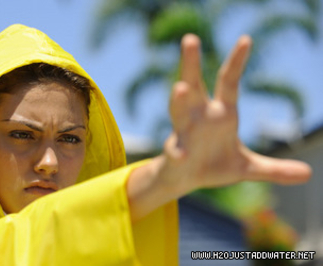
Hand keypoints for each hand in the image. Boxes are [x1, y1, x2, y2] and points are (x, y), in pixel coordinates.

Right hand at [160, 34, 311, 196]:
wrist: (186, 178)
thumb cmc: (216, 165)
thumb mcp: (248, 168)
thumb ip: (274, 169)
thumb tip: (309, 173)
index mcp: (221, 114)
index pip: (228, 83)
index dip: (236, 62)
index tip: (245, 39)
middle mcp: (199, 117)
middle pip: (194, 86)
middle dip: (191, 64)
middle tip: (190, 39)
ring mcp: (184, 134)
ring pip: (178, 111)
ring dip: (178, 101)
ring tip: (180, 88)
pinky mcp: (175, 154)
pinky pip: (175, 151)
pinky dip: (177, 152)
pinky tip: (181, 155)